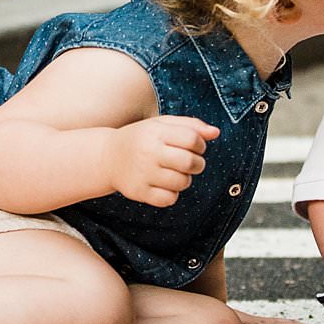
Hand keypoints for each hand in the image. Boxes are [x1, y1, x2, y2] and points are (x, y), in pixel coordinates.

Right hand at [103, 116, 218, 206]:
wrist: (108, 157)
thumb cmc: (141, 138)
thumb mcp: (162, 124)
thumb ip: (190, 125)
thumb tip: (215, 132)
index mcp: (156, 132)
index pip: (192, 139)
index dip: (200, 145)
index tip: (195, 147)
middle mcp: (149, 152)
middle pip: (190, 162)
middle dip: (198, 164)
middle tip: (191, 163)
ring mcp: (143, 173)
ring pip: (182, 183)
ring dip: (184, 180)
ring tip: (174, 173)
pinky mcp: (139, 191)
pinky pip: (169, 199)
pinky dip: (171, 194)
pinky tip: (163, 185)